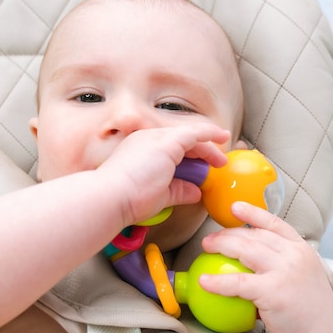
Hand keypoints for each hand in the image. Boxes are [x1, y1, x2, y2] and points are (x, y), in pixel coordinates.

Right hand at [97, 123, 229, 225]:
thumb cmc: (128, 199)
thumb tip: (195, 192)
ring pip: (189, 136)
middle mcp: (147, 139)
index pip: (171, 147)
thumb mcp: (160, 195)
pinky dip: (208, 134)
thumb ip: (178, 190)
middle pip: (181, 139)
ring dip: (208, 146)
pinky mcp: (165, 142)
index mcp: (141, 150)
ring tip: (221, 159)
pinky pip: (194, 133)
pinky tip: (220, 138)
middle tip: (217, 161)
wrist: (111, 196)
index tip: (204, 162)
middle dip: (202, 149)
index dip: (190, 153)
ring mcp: (155, 138)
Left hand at [199, 202, 332, 332]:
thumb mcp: (304, 275)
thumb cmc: (308, 310)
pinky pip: (238, 282)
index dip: (253, 213)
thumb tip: (253, 255)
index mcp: (302, 249)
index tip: (235, 207)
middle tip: (210, 240)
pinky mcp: (272, 291)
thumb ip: (284, 262)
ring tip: (206, 248)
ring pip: (244, 249)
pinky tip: (205, 281)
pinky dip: (218, 281)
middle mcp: (294, 255)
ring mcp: (284, 271)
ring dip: (221, 245)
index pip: (275, 223)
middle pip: (254, 235)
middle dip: (228, 233)